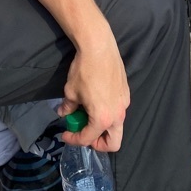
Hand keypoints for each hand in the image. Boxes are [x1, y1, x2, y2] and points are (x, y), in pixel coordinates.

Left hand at [57, 35, 128, 151]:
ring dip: (103, 128)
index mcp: (102, 118)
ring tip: (89, 115)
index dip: (74, 139)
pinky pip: (118, 110)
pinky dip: (108, 113)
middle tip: (84, 133)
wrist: (99, 47)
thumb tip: (64, 113)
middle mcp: (117, 115)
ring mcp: (124, 104)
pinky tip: (98, 100)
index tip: (65, 134)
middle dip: (98, 143)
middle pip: (113, 143)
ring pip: (117, 127)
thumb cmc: (83, 70)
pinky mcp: (126, 93)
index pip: (88, 139)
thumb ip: (68, 107)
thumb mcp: (71, 91)